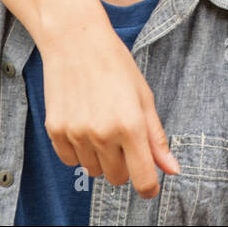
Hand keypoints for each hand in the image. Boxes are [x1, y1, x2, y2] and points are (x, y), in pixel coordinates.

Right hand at [40, 12, 180, 197]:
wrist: (75, 40)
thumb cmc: (115, 64)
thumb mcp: (143, 98)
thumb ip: (156, 138)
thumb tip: (172, 170)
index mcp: (131, 125)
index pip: (143, 180)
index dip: (149, 186)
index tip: (149, 182)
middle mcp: (102, 134)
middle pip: (117, 178)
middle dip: (124, 165)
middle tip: (123, 137)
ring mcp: (76, 134)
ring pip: (93, 170)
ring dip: (100, 156)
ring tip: (101, 123)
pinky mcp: (55, 131)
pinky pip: (70, 161)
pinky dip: (79, 151)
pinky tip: (83, 124)